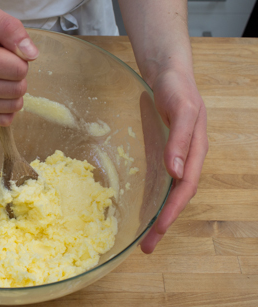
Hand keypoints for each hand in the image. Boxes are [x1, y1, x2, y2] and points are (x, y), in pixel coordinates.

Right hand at [0, 2, 38, 125]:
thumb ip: (10, 28)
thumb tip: (32, 55)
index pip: (17, 69)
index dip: (19, 58)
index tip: (6, 51)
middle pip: (17, 89)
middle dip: (17, 75)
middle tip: (2, 63)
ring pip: (13, 106)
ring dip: (13, 90)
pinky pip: (4, 119)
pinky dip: (6, 105)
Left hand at [140, 69, 208, 253]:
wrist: (168, 74)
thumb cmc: (178, 89)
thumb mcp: (181, 110)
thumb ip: (180, 139)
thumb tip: (176, 171)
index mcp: (195, 151)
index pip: (185, 188)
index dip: (172, 210)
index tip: (158, 229)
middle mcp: (186, 158)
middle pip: (176, 197)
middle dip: (163, 222)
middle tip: (147, 247)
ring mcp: (175, 157)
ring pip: (168, 192)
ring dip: (158, 215)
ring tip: (145, 237)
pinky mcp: (163, 152)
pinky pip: (160, 180)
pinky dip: (153, 198)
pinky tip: (143, 207)